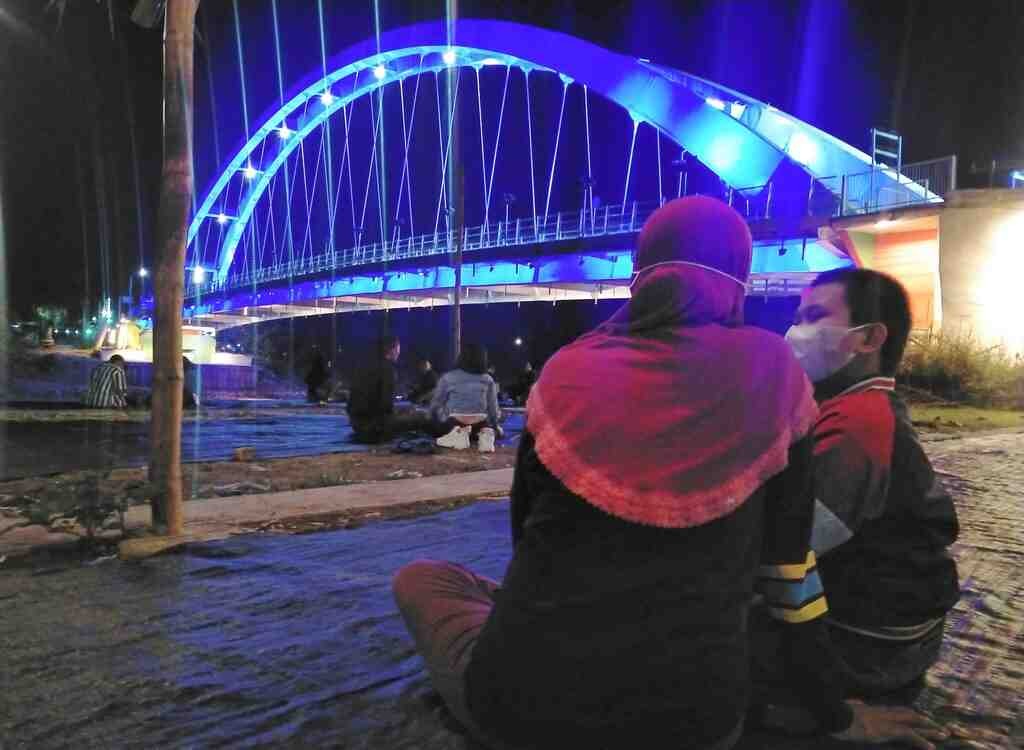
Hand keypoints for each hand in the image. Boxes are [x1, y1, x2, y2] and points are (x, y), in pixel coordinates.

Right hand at [833, 699, 948, 748]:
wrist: (834, 716)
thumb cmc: (837, 714)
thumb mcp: (847, 708)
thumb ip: (855, 705)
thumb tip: (856, 702)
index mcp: (874, 709)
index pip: (899, 711)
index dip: (913, 716)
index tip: (924, 720)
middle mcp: (883, 713)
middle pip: (909, 715)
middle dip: (926, 721)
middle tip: (942, 728)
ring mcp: (885, 721)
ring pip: (913, 723)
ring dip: (929, 729)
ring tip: (943, 734)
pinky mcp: (886, 730)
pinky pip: (908, 735)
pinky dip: (920, 740)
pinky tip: (931, 746)